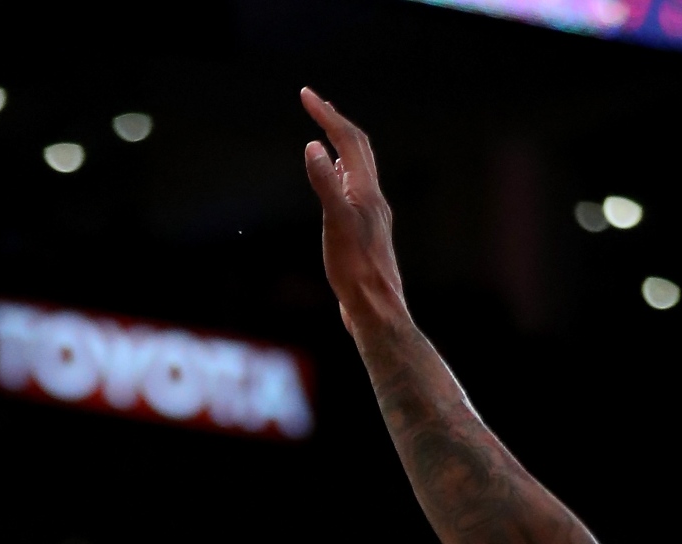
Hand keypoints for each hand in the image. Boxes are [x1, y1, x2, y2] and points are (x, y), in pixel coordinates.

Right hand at [300, 90, 408, 333]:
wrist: (377, 311)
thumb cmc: (355, 271)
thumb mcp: (335, 225)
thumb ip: (325, 184)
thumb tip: (313, 146)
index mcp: (365, 190)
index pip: (346, 139)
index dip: (326, 114)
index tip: (305, 95)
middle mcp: (374, 198)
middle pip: (358, 148)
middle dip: (336, 122)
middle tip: (315, 105)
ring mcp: (373, 216)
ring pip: (359, 170)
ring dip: (342, 146)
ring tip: (326, 135)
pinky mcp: (368, 235)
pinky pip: (357, 192)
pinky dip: (343, 176)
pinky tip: (337, 185)